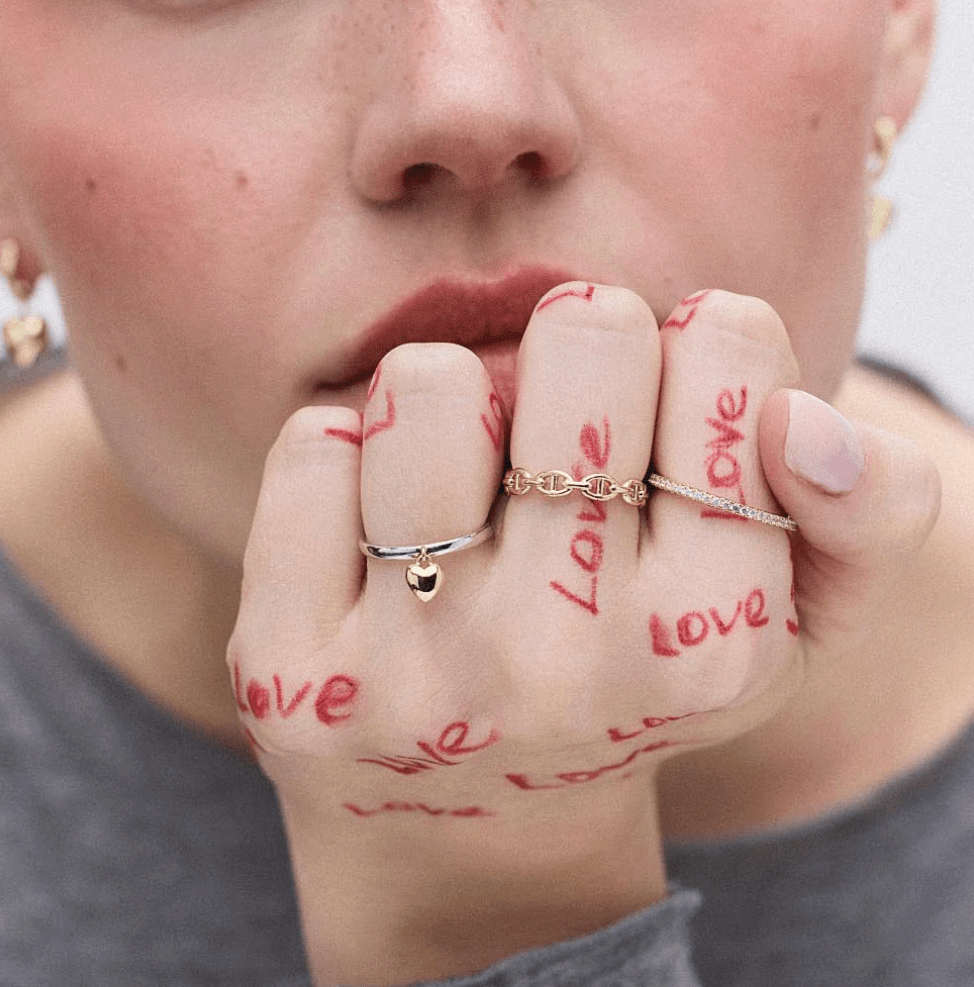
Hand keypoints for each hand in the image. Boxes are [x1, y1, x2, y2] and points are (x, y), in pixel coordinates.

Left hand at [226, 285, 937, 984]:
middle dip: (581, 348)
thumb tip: (800, 420)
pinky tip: (374, 527)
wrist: (474, 825)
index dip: (694, 345)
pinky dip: (345, 452)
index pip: (724, 344)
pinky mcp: (293, 670)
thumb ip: (868, 506)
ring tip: (468, 479)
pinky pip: (311, 445)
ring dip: (454, 398)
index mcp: (711, 635)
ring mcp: (416, 670)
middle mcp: (563, 661)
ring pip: (432, 381)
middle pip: (585, 337)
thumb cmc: (637, 672)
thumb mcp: (792, 611)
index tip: (667, 406)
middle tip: (565, 431)